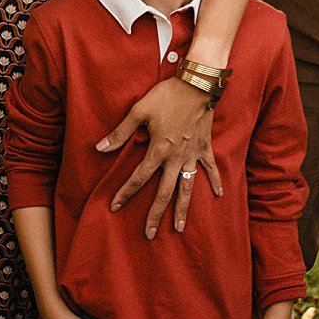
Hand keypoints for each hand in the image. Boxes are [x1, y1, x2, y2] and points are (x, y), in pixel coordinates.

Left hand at [96, 75, 218, 237]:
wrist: (197, 83)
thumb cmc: (166, 95)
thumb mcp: (139, 110)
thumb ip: (120, 132)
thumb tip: (99, 148)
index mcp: (158, 149)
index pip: (139, 177)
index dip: (125, 193)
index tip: (115, 207)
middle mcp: (176, 157)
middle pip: (164, 193)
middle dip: (155, 215)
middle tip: (149, 234)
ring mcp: (192, 154)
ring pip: (187, 188)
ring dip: (183, 209)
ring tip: (179, 228)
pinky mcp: (204, 146)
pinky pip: (210, 167)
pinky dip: (215, 180)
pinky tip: (219, 194)